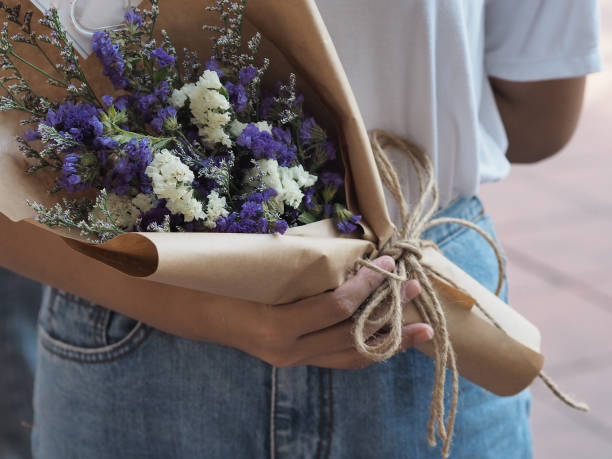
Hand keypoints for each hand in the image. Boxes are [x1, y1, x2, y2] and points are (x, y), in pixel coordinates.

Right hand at [237, 256, 432, 369]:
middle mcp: (287, 351)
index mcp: (276, 327)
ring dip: (389, 340)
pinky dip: (367, 349)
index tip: (388, 264)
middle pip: (352, 336)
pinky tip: (389, 339)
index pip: (337, 308)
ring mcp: (292, 359)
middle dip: (389, 312)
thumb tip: (348, 248)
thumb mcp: (256, 269)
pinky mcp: (295, 360)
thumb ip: (299, 266)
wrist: (194, 310)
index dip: (367, 287)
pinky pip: (340, 359)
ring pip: (351, 356)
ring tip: (420, 328)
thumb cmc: (221, 282)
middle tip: (415, 288)